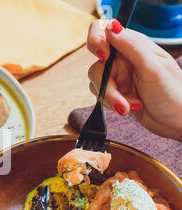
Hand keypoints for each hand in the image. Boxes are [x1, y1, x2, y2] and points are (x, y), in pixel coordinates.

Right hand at [87, 19, 181, 140]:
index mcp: (134, 45)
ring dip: (112, 98)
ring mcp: (119, 76)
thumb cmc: (173, 94)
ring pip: (96, 82)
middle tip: (120, 98)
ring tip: (132, 105)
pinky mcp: (115, 92)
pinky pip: (100, 96)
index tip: (104, 57)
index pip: (104, 31)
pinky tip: (131, 107)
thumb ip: (132, 46)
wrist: (176, 122)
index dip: (97, 41)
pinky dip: (112, 104)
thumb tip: (111, 26)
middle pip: (97, 64)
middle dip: (106, 84)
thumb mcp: (153, 68)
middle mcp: (124, 58)